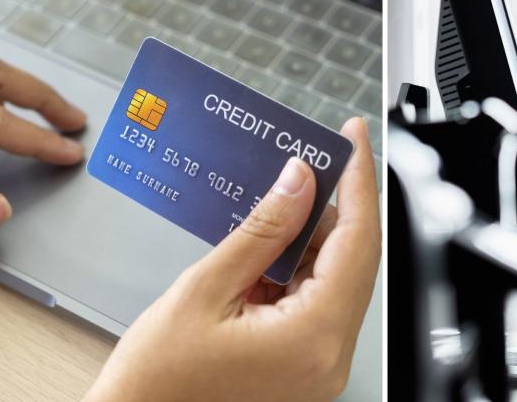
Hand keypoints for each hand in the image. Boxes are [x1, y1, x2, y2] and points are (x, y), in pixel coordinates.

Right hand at [84, 117, 380, 401]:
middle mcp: (330, 357)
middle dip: (331, 208)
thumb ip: (262, 231)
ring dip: (308, 239)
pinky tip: (265, 248)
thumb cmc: (156, 383)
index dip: (359, 182)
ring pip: (334, 279)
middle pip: (352, 260)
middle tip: (307, 163)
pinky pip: (314, 303)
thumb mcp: (205, 290)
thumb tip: (299, 182)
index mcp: (314, 338)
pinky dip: (294, 271)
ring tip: (274, 204)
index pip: (358, 242)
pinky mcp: (305, 366)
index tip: (355, 138)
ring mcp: (320, 366)